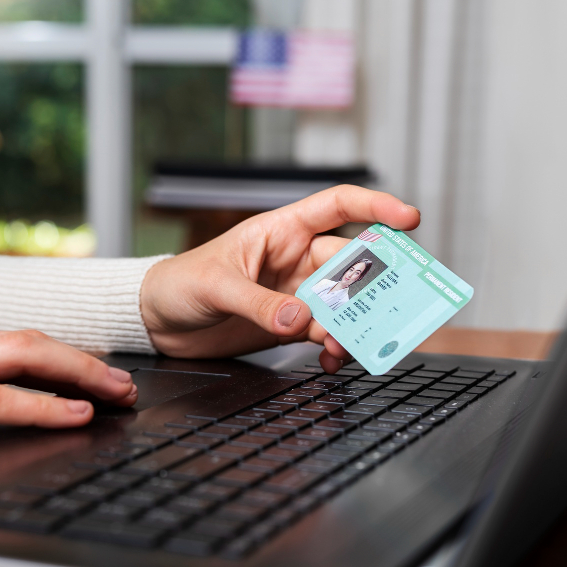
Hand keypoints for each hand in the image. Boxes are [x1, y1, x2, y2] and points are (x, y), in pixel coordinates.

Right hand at [0, 330, 137, 439]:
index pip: (19, 342)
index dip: (65, 354)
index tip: (101, 371)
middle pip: (33, 341)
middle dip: (85, 360)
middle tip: (127, 383)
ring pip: (24, 357)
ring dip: (78, 373)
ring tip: (116, 393)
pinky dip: (41, 405)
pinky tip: (73, 414)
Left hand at [140, 185, 419, 370]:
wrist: (157, 320)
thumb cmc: (179, 283)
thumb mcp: (215, 286)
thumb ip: (258, 303)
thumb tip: (299, 319)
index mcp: (280, 230)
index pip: (337, 206)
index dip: (376, 205)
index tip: (408, 219)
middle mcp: (295, 259)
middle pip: (350, 264)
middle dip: (370, 286)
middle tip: (384, 307)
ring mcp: (295, 293)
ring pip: (342, 304)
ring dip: (351, 324)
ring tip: (344, 346)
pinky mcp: (289, 325)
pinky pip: (325, 334)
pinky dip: (333, 348)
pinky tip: (329, 360)